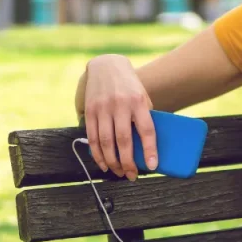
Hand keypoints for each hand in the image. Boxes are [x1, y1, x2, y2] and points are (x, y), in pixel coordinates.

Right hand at [82, 54, 157, 180]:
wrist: (106, 65)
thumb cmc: (129, 86)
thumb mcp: (142, 96)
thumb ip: (144, 117)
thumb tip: (148, 146)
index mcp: (138, 101)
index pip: (146, 129)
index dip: (149, 149)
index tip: (152, 166)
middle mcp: (120, 104)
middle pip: (123, 140)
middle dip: (128, 162)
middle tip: (132, 175)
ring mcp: (103, 108)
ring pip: (106, 142)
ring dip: (112, 162)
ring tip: (119, 172)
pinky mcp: (90, 111)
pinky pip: (93, 137)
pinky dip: (97, 154)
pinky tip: (104, 164)